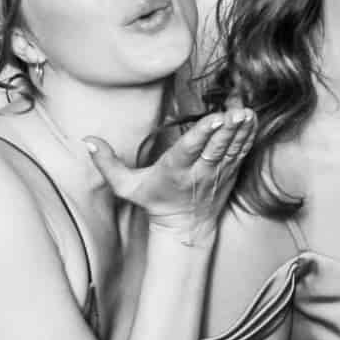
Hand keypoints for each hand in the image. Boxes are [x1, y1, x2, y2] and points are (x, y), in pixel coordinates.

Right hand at [86, 108, 254, 239]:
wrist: (185, 226)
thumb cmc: (154, 201)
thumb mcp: (125, 187)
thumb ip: (107, 163)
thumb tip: (86, 140)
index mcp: (174, 171)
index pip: (189, 150)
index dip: (202, 135)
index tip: (214, 119)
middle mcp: (199, 172)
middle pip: (215, 148)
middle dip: (226, 130)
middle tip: (236, 112)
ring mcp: (218, 173)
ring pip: (231, 149)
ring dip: (241, 131)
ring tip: (247, 113)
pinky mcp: (230, 173)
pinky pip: (241, 153)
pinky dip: (248, 137)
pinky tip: (253, 120)